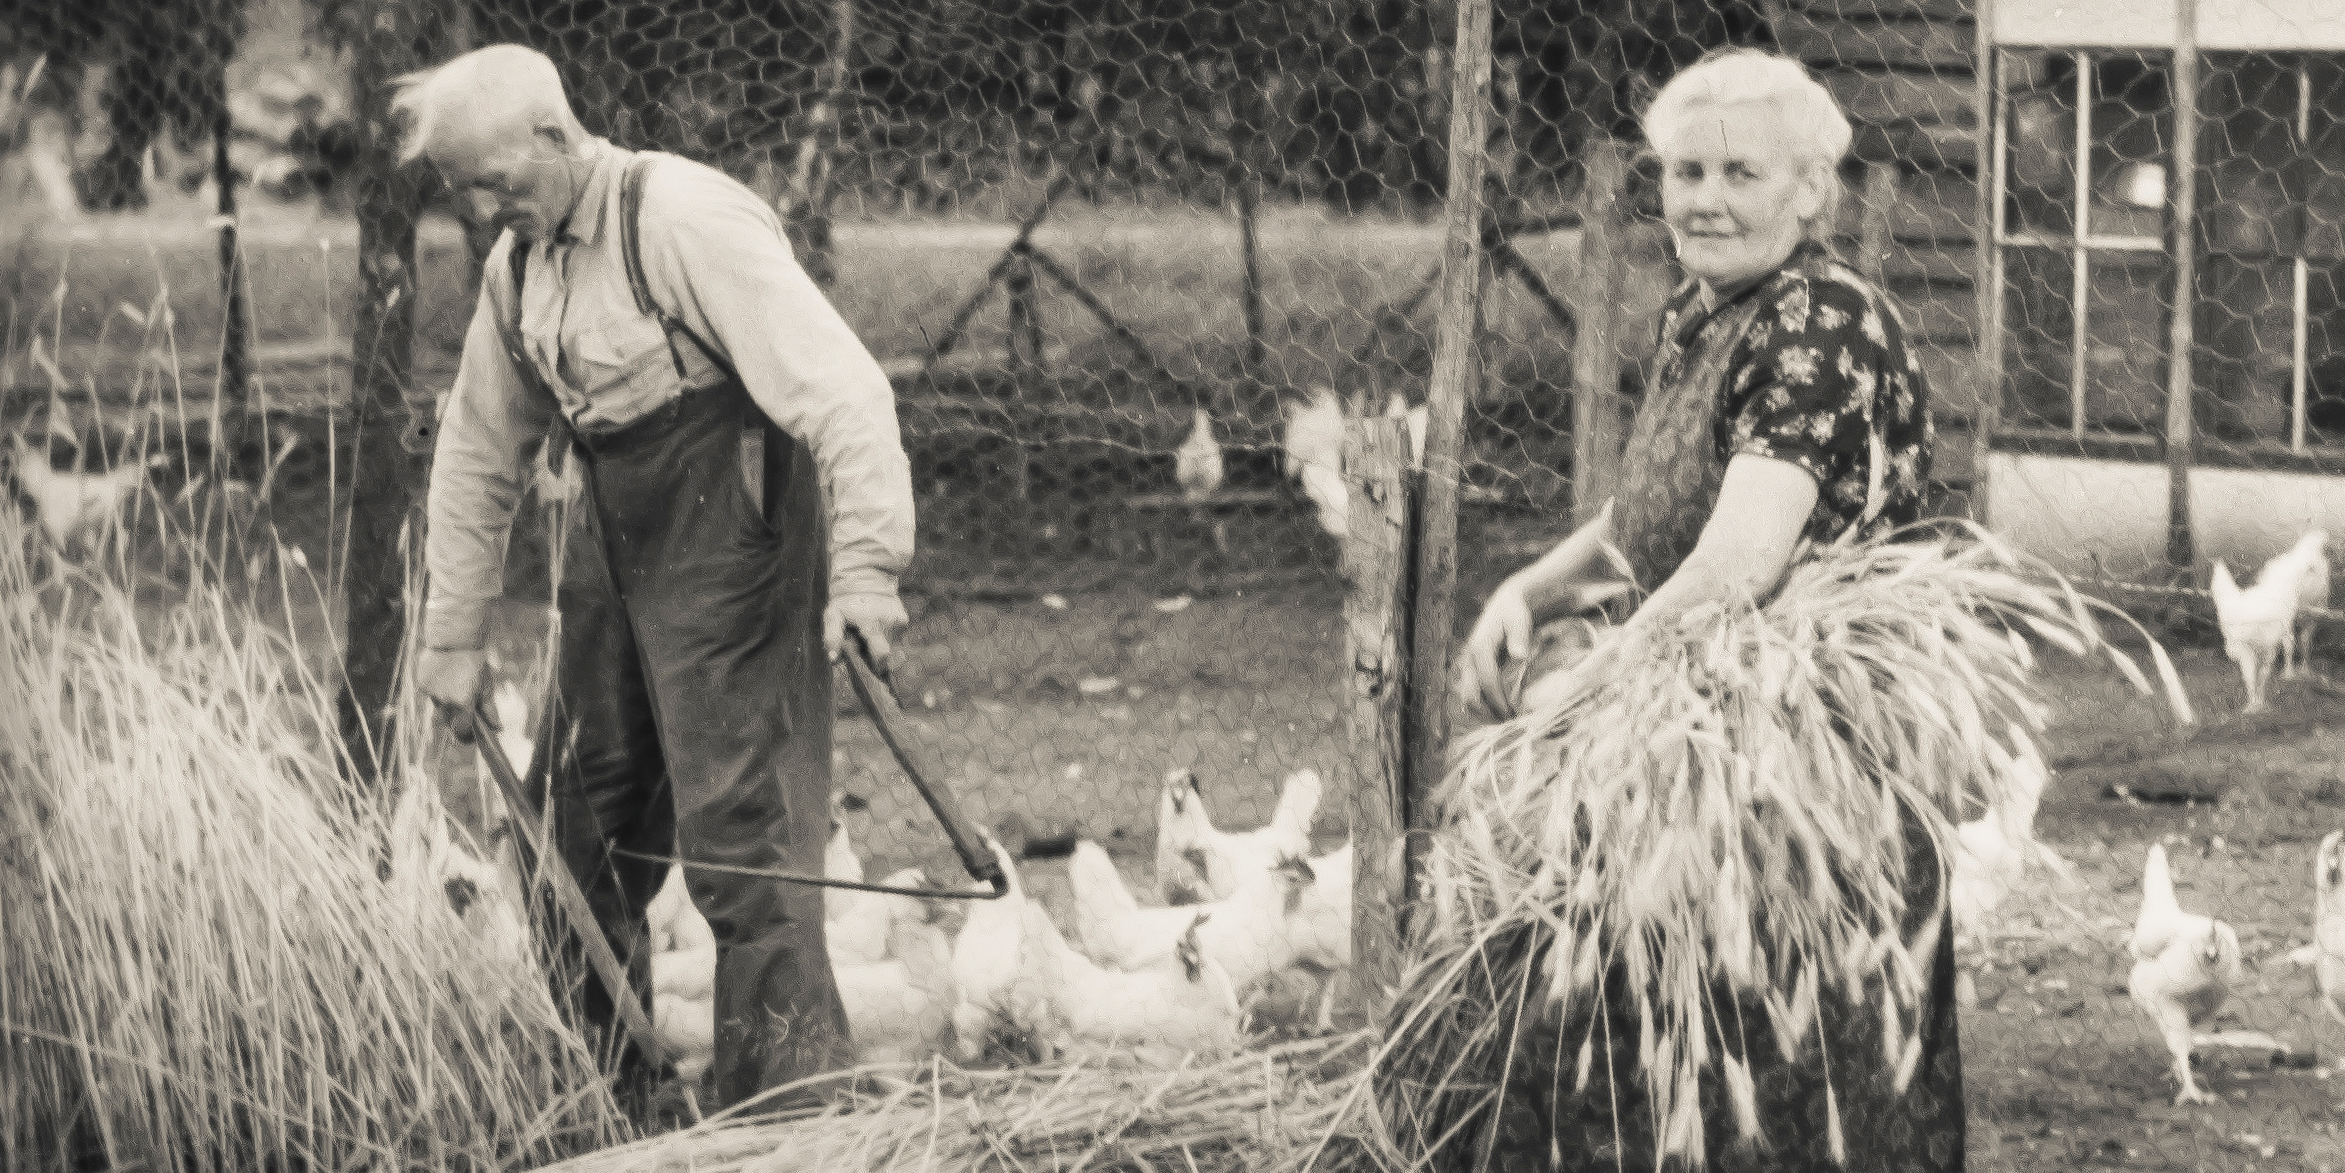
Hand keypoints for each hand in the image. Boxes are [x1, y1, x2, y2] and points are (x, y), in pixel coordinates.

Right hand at [417, 647, 491, 743]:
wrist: (455, 640)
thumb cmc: (476, 664)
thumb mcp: (487, 687)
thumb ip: (490, 710)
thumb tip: (497, 729)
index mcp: (463, 703)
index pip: (462, 731)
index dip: (467, 736)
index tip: (471, 736)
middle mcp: (445, 701)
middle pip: (447, 723)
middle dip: (456, 722)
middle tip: (464, 713)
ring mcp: (431, 693)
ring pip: (437, 709)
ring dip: (446, 705)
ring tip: (456, 688)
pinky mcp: (422, 684)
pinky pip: (430, 695)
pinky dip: (438, 692)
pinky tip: (445, 678)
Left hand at [826, 592, 908, 668]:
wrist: (866, 578)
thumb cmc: (845, 600)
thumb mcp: (833, 616)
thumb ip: (832, 637)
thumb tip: (833, 660)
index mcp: (872, 623)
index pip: (881, 654)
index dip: (876, 665)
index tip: (870, 668)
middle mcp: (889, 623)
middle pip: (885, 652)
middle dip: (874, 653)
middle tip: (863, 642)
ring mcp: (899, 621)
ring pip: (890, 644)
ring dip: (878, 643)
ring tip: (867, 631)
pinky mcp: (904, 620)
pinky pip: (894, 636)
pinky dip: (884, 635)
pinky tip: (876, 625)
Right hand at [1461, 579, 1533, 720]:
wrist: (1505, 604)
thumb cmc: (1515, 612)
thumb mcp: (1519, 618)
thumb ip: (1520, 636)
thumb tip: (1520, 656)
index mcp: (1479, 647)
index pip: (1487, 680)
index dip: (1498, 700)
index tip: (1513, 716)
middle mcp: (1469, 658)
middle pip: (1471, 694)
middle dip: (1488, 713)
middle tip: (1510, 725)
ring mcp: (1468, 665)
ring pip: (1468, 697)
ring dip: (1484, 714)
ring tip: (1505, 723)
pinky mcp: (1471, 670)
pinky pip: (1471, 694)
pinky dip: (1483, 707)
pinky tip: (1498, 715)